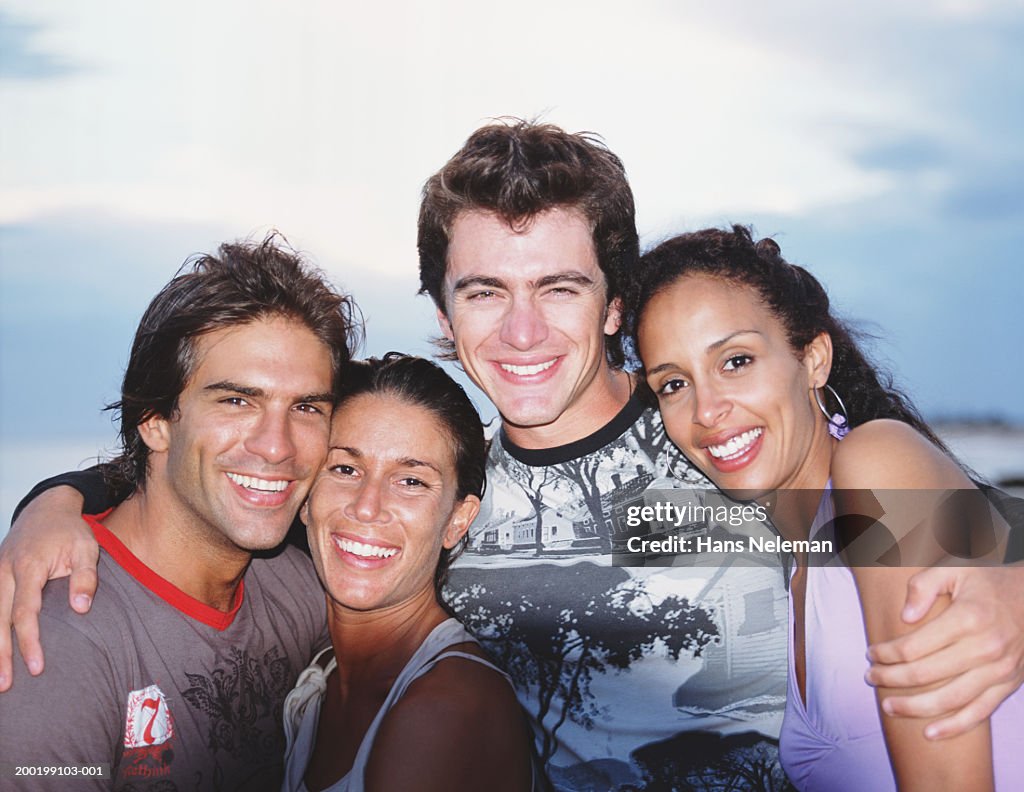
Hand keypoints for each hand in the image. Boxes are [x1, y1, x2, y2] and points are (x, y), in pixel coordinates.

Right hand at [0, 486, 96, 690]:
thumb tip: (81, 610)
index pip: (25, 612)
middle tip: (6, 685)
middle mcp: (5, 571)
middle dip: (1, 654)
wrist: (46, 508)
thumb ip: (85, 578)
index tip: (36, 667)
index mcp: (28, 566)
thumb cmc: (70, 531)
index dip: (29, 641)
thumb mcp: (87, 548)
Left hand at [865, 564, 1023, 738]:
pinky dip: (954, 726)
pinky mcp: (1009, 683)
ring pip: (950, 699)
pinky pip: (980, 712)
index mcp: (968, 618)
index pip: (914, 646)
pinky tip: (930, 732)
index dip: (886, 654)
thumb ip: (923, 587)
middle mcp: (986, 647)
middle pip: (926, 674)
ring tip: (889, 706)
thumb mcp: (953, 569)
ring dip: (915, 707)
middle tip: (870, 677)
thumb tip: (905, 617)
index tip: (871, 653)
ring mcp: (1000, 669)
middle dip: (891, 679)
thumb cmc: (986, 581)